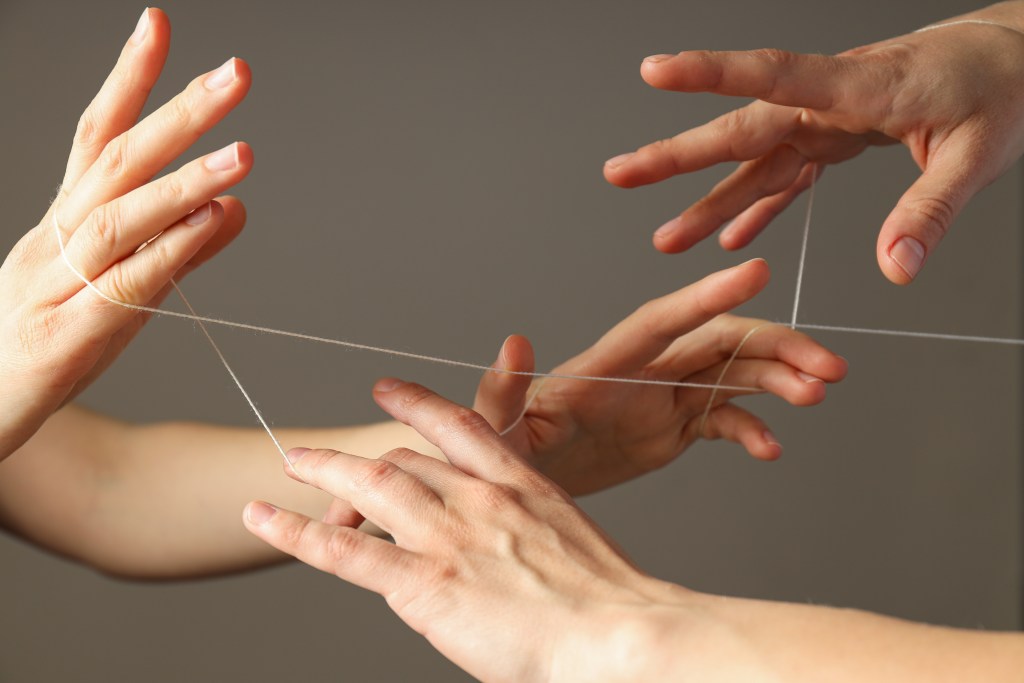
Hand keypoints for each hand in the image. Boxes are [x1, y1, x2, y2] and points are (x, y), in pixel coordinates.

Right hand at [0, 9, 251, 458]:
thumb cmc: (49, 339)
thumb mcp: (117, 286)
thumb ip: (177, 248)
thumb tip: (233, 206)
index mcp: (64, 221)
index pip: (98, 135)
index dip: (129, 78)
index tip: (159, 23)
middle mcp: (56, 240)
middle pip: (117, 163)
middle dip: (178, 113)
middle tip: (235, 74)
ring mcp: (57, 285)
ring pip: (120, 220)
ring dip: (183, 182)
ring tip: (241, 153)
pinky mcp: (67, 336)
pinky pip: (120, 287)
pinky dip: (166, 253)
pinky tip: (210, 224)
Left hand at [245, 382, 691, 682]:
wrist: (621, 632)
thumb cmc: (610, 604)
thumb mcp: (573, 550)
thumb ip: (529, 540)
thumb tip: (507, 560)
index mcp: (520, 485)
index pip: (458, 427)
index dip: (416, 404)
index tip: (388, 389)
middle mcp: (479, 497)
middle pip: (403, 460)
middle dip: (357, 459)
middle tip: (319, 454)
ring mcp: (448, 535)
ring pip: (370, 487)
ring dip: (323, 473)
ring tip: (289, 466)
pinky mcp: (423, 581)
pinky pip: (346, 551)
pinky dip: (299, 532)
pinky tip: (267, 519)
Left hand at [473, 259, 846, 494]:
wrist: (527, 484)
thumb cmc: (508, 449)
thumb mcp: (501, 430)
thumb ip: (505, 391)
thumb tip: (513, 344)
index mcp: (606, 364)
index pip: (662, 321)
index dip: (707, 297)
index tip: (756, 274)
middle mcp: (643, 370)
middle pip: (719, 341)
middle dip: (776, 345)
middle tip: (828, 366)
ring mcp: (663, 396)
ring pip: (734, 373)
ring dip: (779, 379)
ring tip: (816, 395)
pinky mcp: (674, 426)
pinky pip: (725, 418)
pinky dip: (753, 428)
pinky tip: (771, 448)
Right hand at [603, 2, 1023, 283]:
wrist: (1014, 60)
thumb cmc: (1004, 89)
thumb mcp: (980, 153)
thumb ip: (930, 210)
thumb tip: (895, 269)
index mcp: (859, 89)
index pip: (773, 76)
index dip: (711, 73)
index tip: (656, 70)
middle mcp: (830, 103)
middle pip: (742, 129)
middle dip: (677, 155)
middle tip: (622, 172)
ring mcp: (829, 121)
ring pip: (755, 163)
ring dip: (708, 199)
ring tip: (666, 237)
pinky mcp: (838, 138)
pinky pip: (788, 177)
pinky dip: (759, 208)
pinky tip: (733, 238)